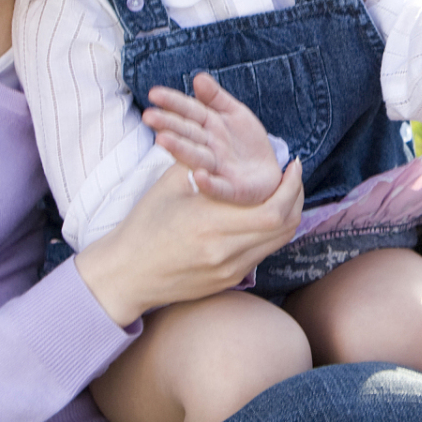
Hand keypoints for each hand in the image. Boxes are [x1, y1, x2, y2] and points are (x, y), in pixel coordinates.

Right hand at [75, 156, 302, 327]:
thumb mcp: (170, 186)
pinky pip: (261, 253)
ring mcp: (230, 271)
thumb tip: (229, 141)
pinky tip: (261, 213)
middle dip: (296, 198)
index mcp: (211, 225)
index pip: (273, 211)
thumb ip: (202, 164)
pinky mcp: (229, 281)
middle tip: (293, 177)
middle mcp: (226, 253)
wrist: (125, 275)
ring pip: (278, 242)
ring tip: (283, 192)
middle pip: (285, 227)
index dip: (291, 187)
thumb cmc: (143, 226)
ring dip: (286, 215)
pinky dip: (269, 231)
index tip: (292, 165)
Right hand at [144, 72, 284, 204]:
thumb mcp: (234, 113)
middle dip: (168, 124)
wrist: (267, 172)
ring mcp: (217, 168)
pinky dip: (209, 183)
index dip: (172, 102)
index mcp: (208, 126)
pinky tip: (199, 176)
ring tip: (162, 140)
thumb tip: (198, 77)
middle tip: (148, 116)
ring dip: (179, 149)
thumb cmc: (245, 141)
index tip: (153, 93)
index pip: (189, 110)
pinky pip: (219, 186)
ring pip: (196, 156)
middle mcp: (208, 147)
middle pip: (187, 133)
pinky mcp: (231, 189)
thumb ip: (215, 97)